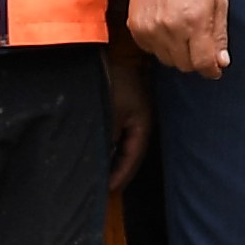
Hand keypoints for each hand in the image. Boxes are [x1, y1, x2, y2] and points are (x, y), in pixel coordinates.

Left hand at [104, 51, 154, 186]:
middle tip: (103, 189)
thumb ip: (108, 140)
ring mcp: (134, 112)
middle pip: (132, 152)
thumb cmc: (108, 81)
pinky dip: (111, 145)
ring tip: (101, 175)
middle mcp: (143, 120)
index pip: (134, 157)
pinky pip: (120, 132)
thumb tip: (104, 162)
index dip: (120, 176)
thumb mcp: (107, 113)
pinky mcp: (125, 106)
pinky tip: (101, 151)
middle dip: (118, 170)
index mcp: (143, 123)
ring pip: (125, 143)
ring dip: (114, 158)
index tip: (106, 190)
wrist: (104, 54)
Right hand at [128, 0, 230, 79]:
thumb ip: (219, 36)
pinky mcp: (137, 28)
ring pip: (167, 60)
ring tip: (180, 29)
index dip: (211, 70)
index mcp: (196, 21)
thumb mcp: (218, 3)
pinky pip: (151, 50)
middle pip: (185, 65)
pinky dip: (160, 44)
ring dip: (177, 52)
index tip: (214, 69)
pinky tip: (165, 26)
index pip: (203, 62)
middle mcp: (172, 28)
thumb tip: (221, 63)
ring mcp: (151, 29)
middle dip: (195, 59)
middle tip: (197, 42)